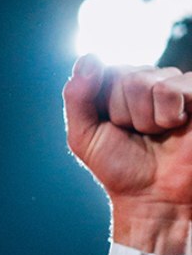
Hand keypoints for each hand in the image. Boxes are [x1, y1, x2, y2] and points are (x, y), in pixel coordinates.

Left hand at [63, 57, 190, 226]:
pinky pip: (173, 87)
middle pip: (125, 76)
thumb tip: (89, 56)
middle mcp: (148, 81)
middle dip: (125, 113)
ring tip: (156, 133)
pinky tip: (176, 125)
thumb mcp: (83, 134)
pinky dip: (169, 114)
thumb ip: (77, 96)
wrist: (153, 198)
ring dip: (146, 117)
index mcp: (118, 86)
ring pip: (146, 81)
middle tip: (138, 134)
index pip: (102, 71)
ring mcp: (175, 87)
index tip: (113, 127)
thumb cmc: (120, 167)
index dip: (103, 105)